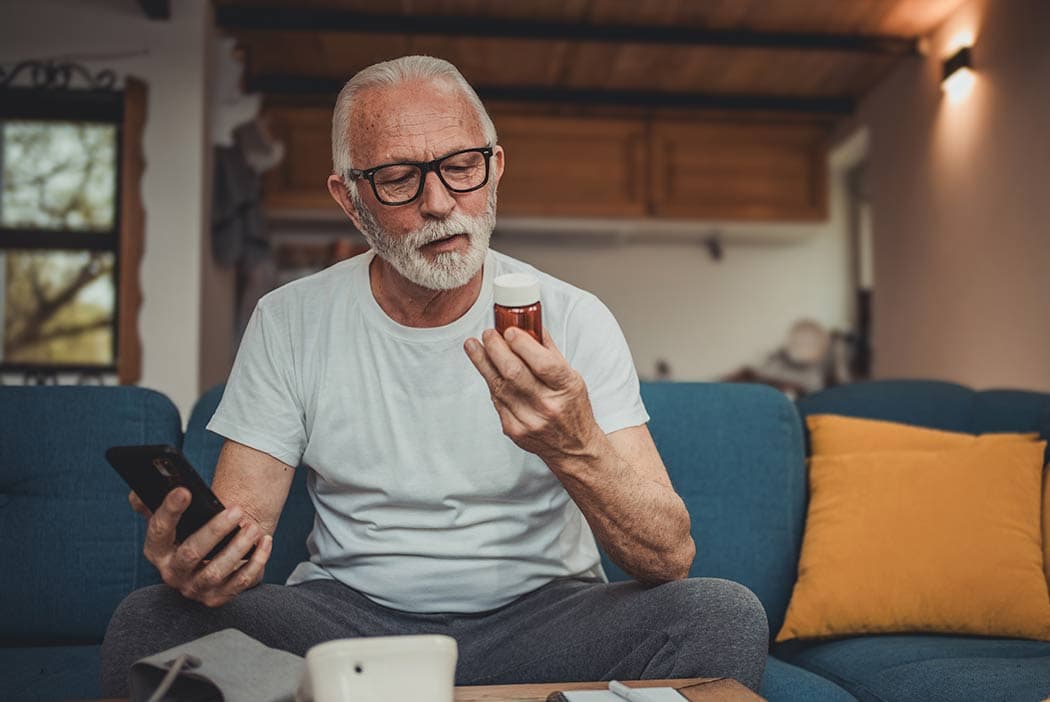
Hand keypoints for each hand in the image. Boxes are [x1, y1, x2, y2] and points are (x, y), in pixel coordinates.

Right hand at [131, 488, 272, 606]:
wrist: (208, 560)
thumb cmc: (190, 532)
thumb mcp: (171, 519)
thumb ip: (152, 502)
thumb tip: (140, 491)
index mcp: (157, 551)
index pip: (159, 530)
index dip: (170, 511)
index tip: (185, 491)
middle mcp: (172, 573)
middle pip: (190, 553)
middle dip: (215, 530)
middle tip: (237, 510)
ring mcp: (194, 588)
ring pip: (216, 571)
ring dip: (238, 548)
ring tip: (253, 527)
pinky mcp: (217, 598)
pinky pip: (240, 582)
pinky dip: (256, 562)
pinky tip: (265, 542)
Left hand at [464, 327, 602, 463]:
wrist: (574, 448)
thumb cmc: (573, 408)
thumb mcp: (572, 378)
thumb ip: (550, 352)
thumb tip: (530, 324)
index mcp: (566, 388)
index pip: (542, 363)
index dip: (522, 344)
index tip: (509, 330)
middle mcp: (547, 406)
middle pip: (514, 372)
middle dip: (495, 348)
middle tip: (487, 334)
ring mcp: (529, 421)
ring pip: (499, 386)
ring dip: (483, 362)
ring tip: (474, 345)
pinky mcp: (514, 431)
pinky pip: (496, 401)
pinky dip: (490, 382)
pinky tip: (485, 369)